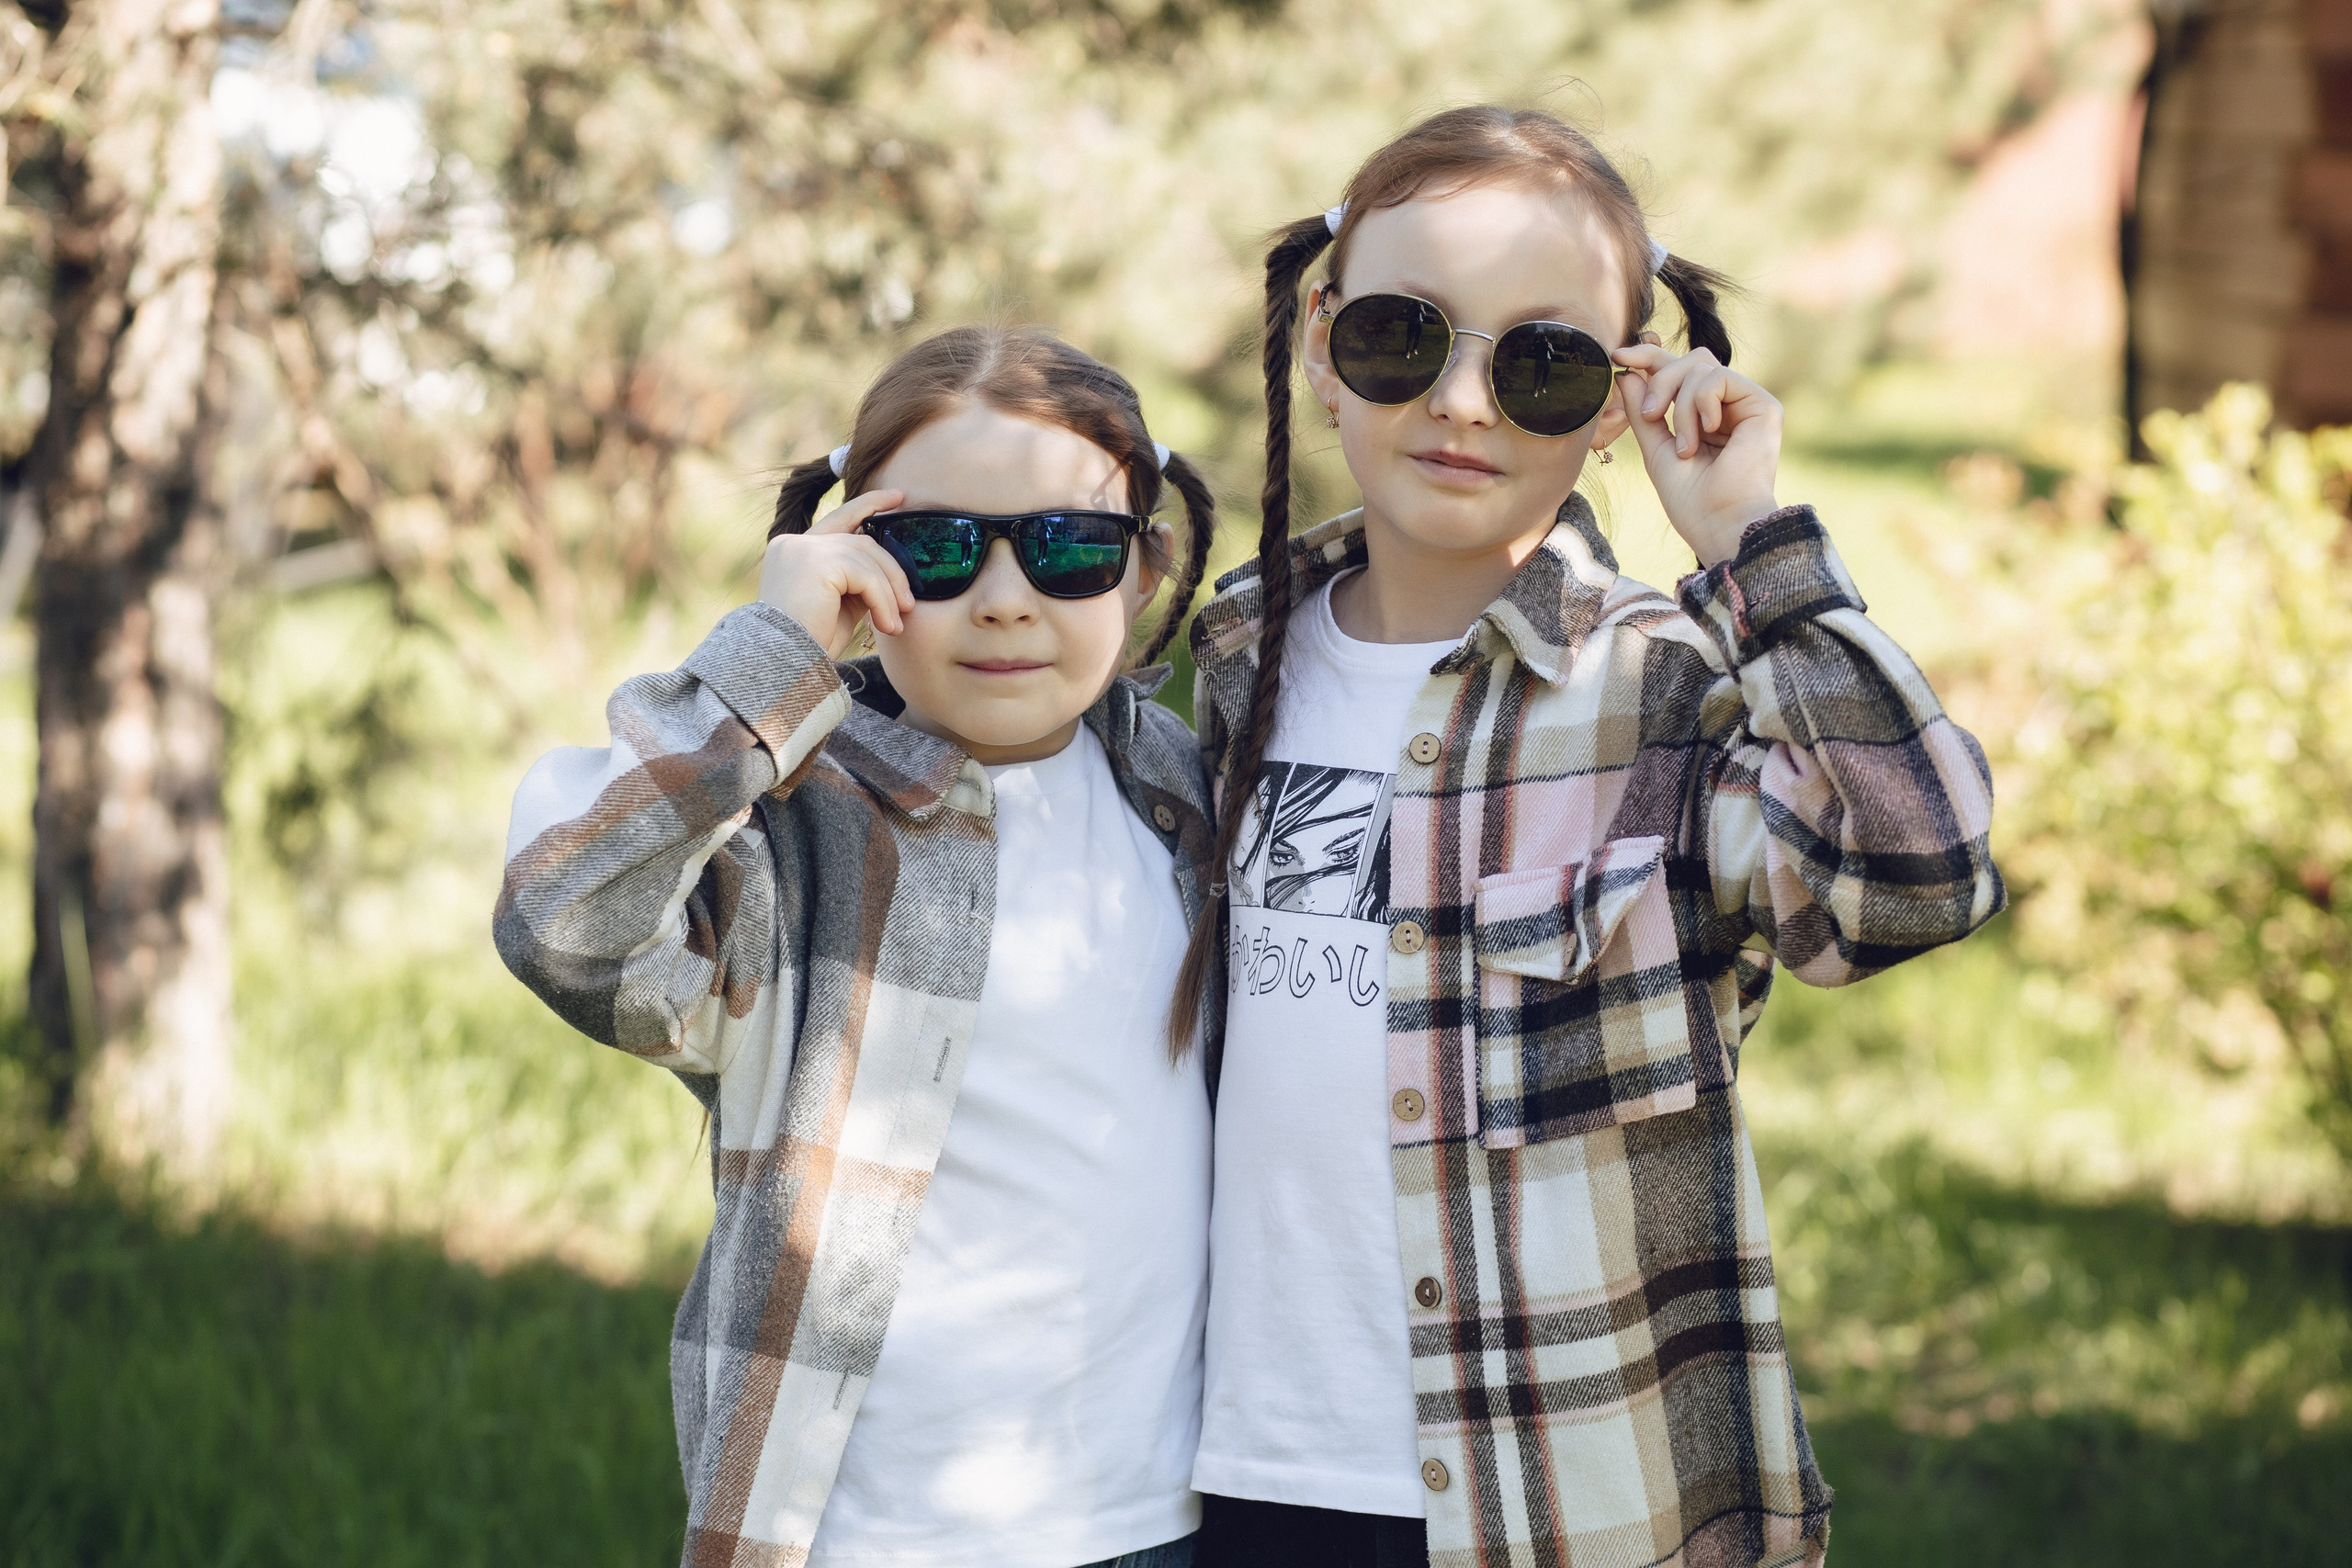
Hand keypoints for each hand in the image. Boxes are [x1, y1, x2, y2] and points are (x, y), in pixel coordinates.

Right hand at [756, 488, 912, 656]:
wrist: (784, 663)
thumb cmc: (810, 642)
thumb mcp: (838, 604)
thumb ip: (857, 580)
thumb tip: (891, 571)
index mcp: (795, 550)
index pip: (839, 518)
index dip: (869, 505)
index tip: (898, 498)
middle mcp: (795, 544)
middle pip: (861, 541)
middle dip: (892, 570)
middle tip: (909, 603)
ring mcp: (803, 549)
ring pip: (867, 558)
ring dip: (889, 593)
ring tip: (894, 625)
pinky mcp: (816, 562)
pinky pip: (865, 575)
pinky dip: (882, 600)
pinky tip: (885, 624)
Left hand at [1609, 343, 1781, 566]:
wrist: (1718, 524)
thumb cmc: (1691, 500)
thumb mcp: (1656, 450)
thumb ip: (1643, 412)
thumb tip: (1625, 372)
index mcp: (1707, 417)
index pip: (1680, 370)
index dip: (1650, 357)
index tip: (1617, 355)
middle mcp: (1730, 407)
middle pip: (1691, 360)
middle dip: (1660, 378)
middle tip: (1650, 413)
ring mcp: (1749, 405)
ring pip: (1701, 367)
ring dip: (1679, 404)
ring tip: (1684, 446)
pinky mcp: (1764, 406)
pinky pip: (1718, 378)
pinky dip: (1699, 403)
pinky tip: (1704, 433)